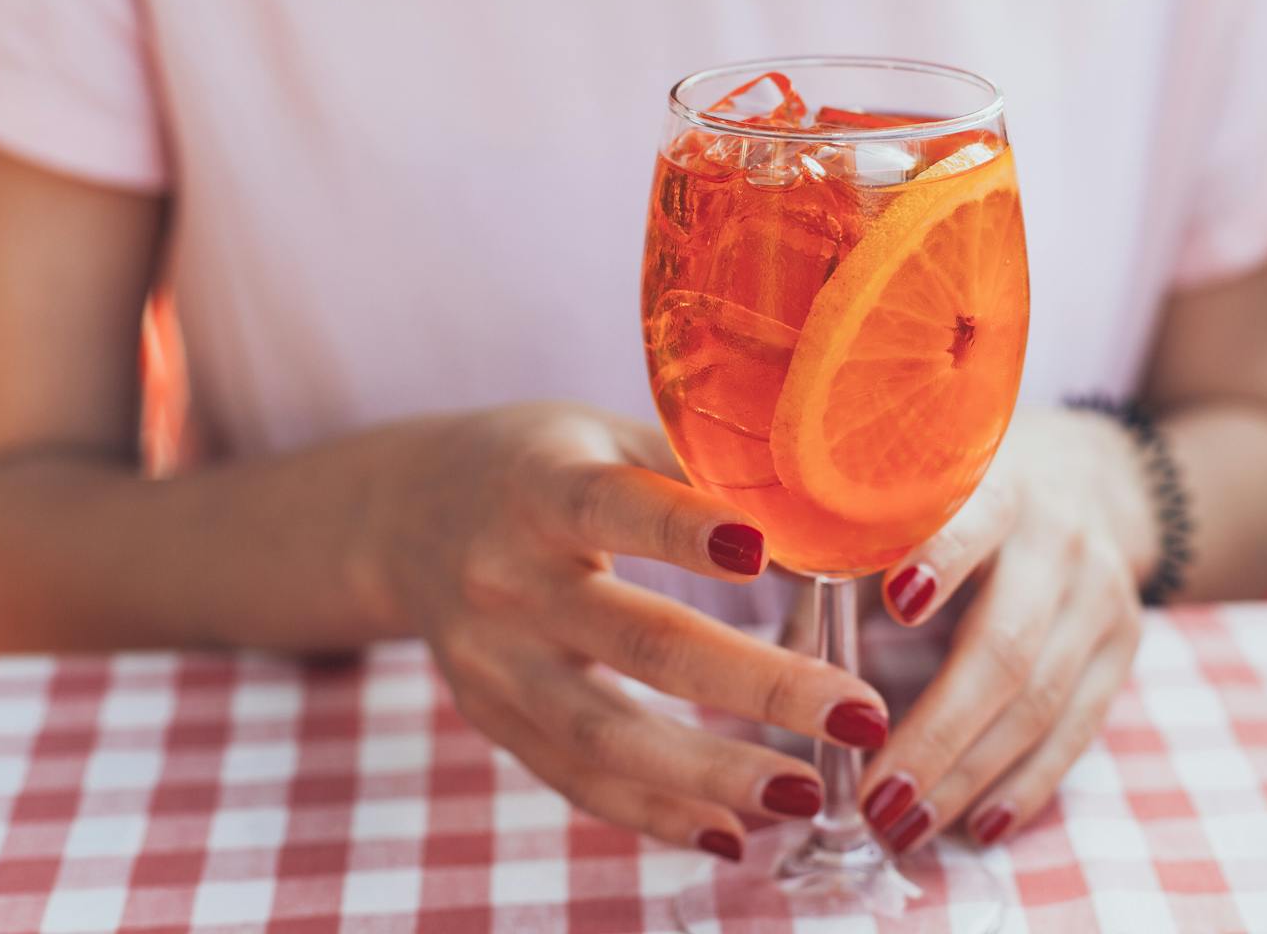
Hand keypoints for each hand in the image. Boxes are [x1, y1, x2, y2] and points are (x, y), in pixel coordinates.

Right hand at [365, 403, 890, 860]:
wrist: (407, 513)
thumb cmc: (542, 461)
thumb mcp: (605, 433)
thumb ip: (699, 469)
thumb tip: (827, 522)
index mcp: (538, 485)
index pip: (610, 505)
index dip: (682, 529)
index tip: (764, 552)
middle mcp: (505, 576)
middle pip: (636, 639)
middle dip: (756, 685)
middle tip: (859, 713)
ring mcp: (492, 659)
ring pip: (604, 732)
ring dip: (712, 772)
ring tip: (806, 795)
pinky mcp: (492, 715)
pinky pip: (575, 779)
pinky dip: (654, 812)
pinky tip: (733, 832)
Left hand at [856, 407, 1147, 851]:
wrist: (1088, 474)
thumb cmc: (959, 496)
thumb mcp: (906, 498)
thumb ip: (843, 561)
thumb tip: (767, 652)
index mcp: (996, 484)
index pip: (974, 520)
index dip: (941, 559)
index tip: (896, 605)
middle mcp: (1057, 538)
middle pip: (1007, 646)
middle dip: (938, 732)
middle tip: (875, 798)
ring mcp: (1100, 594)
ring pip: (1041, 702)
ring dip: (969, 776)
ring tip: (903, 828)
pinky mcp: (1124, 644)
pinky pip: (1079, 729)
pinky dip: (1026, 784)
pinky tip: (977, 826)